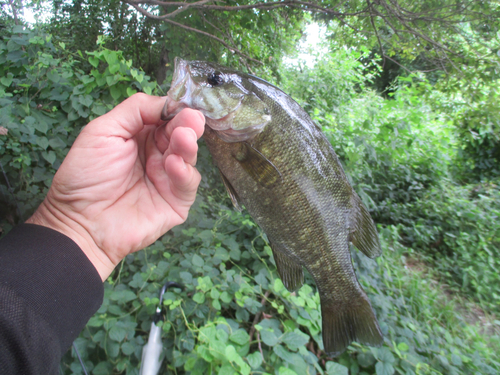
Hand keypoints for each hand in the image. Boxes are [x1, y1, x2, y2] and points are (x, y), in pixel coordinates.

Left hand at [27, 93, 204, 280]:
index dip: (176, 110)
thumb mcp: (103, 131)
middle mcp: (158, 154)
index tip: (183, 105)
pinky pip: (188, 184)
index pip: (167, 117)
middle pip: (182, 134)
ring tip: (183, 138)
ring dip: (188, 146)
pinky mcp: (176, 202)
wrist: (79, 221)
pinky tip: (173, 165)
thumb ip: (135, 110)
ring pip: (188, 156)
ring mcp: (168, 178)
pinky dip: (184, 173)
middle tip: (193, 120)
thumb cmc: (85, 176)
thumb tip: (168, 102)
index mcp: (141, 136)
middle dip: (188, 125)